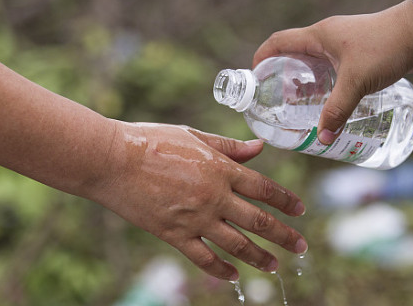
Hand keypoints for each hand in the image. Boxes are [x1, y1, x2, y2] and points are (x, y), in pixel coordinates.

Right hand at [91, 122, 307, 279]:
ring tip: (274, 267)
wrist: (111, 160)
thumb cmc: (150, 140)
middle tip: (300, 247)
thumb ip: (228, 147)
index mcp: (221, 169)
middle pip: (259, 221)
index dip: (286, 201)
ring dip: (259, 257)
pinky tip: (233, 275)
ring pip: (237, 244)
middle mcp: (214, 196)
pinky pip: (203, 257)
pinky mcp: (173, 234)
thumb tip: (259, 147)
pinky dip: (220, 269)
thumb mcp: (194, 136)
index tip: (301, 211)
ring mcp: (195, 218)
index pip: (264, 188)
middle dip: (284, 236)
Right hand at [253, 0, 412, 143]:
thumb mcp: (356, 82)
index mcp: (318, 36)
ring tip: (304, 106)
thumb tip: (322, 138)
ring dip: (309, 82)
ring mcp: (345, 44)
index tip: (255, 77)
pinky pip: (336, 68)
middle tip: (279, 101)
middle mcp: (328, 37)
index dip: (263, 57)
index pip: (279, 41)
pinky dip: (329, 84)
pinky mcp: (360, 52)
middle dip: (285, 77)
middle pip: (296, 54)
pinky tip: (335, 101)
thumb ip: (337, 110)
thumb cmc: (385, 48)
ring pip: (317, 64)